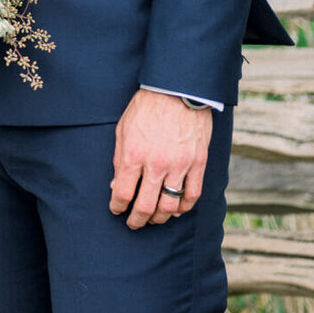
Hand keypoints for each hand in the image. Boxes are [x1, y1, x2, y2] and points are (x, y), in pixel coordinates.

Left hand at [110, 89, 212, 229]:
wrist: (177, 89)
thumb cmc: (146, 107)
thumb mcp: (122, 129)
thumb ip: (118, 158)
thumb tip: (115, 185)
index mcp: (133, 154)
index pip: (122, 193)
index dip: (117, 207)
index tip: (116, 210)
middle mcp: (156, 164)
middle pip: (146, 206)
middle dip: (137, 220)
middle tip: (134, 223)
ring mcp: (179, 165)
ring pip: (170, 205)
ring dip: (160, 217)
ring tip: (154, 218)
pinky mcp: (198, 163)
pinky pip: (192, 195)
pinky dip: (183, 207)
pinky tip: (176, 209)